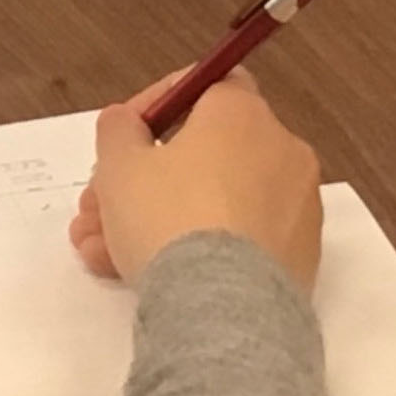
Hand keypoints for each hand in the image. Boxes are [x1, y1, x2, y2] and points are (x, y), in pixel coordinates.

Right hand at [68, 65, 321, 293]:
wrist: (224, 309)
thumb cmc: (168, 218)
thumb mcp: (120, 166)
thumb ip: (118, 131)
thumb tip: (128, 123)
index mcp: (243, 114)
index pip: (204, 87)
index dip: (154, 107)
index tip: (121, 139)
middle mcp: (281, 150)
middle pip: (202, 154)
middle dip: (140, 179)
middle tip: (97, 208)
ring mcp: (295, 207)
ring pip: (212, 202)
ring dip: (155, 219)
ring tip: (101, 252)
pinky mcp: (298, 257)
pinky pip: (238, 240)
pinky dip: (196, 249)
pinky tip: (144, 276)